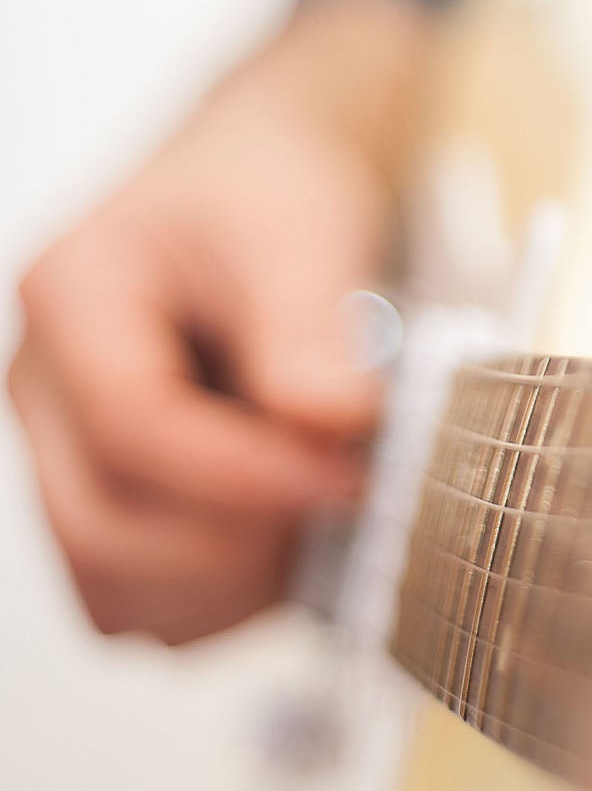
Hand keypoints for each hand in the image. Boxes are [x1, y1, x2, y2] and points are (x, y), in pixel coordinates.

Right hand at [9, 0, 431, 643]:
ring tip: (319, 520)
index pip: (132, 423)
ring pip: (109, 586)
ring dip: (226, 588)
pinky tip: (287, 541)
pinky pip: (134, 599)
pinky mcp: (102, 500)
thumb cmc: (267, 191)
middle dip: (236, 541)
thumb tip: (333, 425)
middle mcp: (43, 385)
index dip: (245, 473)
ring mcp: (61, 452)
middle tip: (347, 499)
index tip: (349, 477)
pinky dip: (215, 599)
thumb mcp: (304, 225)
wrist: (258, 192)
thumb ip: (312, 327)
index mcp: (72, 293)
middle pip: (100, 525)